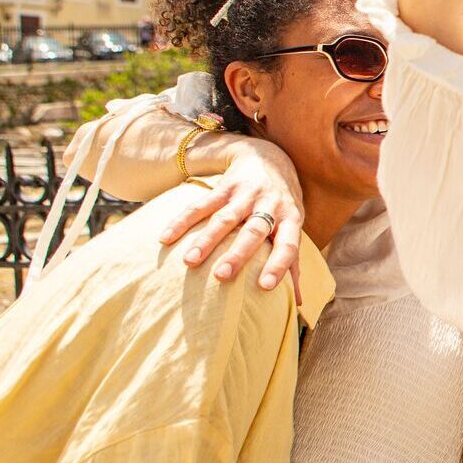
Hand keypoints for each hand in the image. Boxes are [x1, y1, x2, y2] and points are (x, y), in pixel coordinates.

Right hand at [158, 142, 305, 293]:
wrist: (270, 159)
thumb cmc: (283, 205)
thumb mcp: (294, 228)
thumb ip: (293, 262)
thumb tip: (297, 302)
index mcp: (291, 220)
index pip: (288, 245)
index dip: (279, 265)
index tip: (266, 287)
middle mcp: (270, 205)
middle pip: (254, 231)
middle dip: (238, 254)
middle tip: (222, 276)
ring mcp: (246, 195)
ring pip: (225, 218)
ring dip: (207, 240)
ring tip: (190, 262)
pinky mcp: (224, 187)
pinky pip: (201, 204)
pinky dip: (182, 221)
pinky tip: (166, 238)